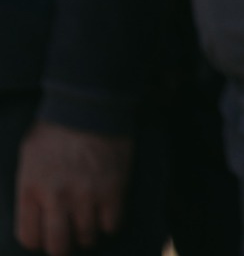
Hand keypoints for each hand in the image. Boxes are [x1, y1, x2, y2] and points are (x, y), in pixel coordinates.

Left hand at [12, 121, 132, 254]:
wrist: (89, 105)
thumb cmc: (55, 128)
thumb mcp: (28, 157)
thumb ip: (29, 187)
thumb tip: (35, 210)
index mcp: (30, 190)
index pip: (29, 238)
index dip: (37, 241)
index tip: (44, 235)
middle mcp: (56, 198)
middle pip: (58, 246)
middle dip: (62, 248)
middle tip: (68, 241)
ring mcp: (87, 194)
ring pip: (88, 237)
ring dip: (87, 234)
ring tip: (89, 222)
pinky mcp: (114, 188)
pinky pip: (113, 224)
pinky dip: (110, 224)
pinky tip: (108, 214)